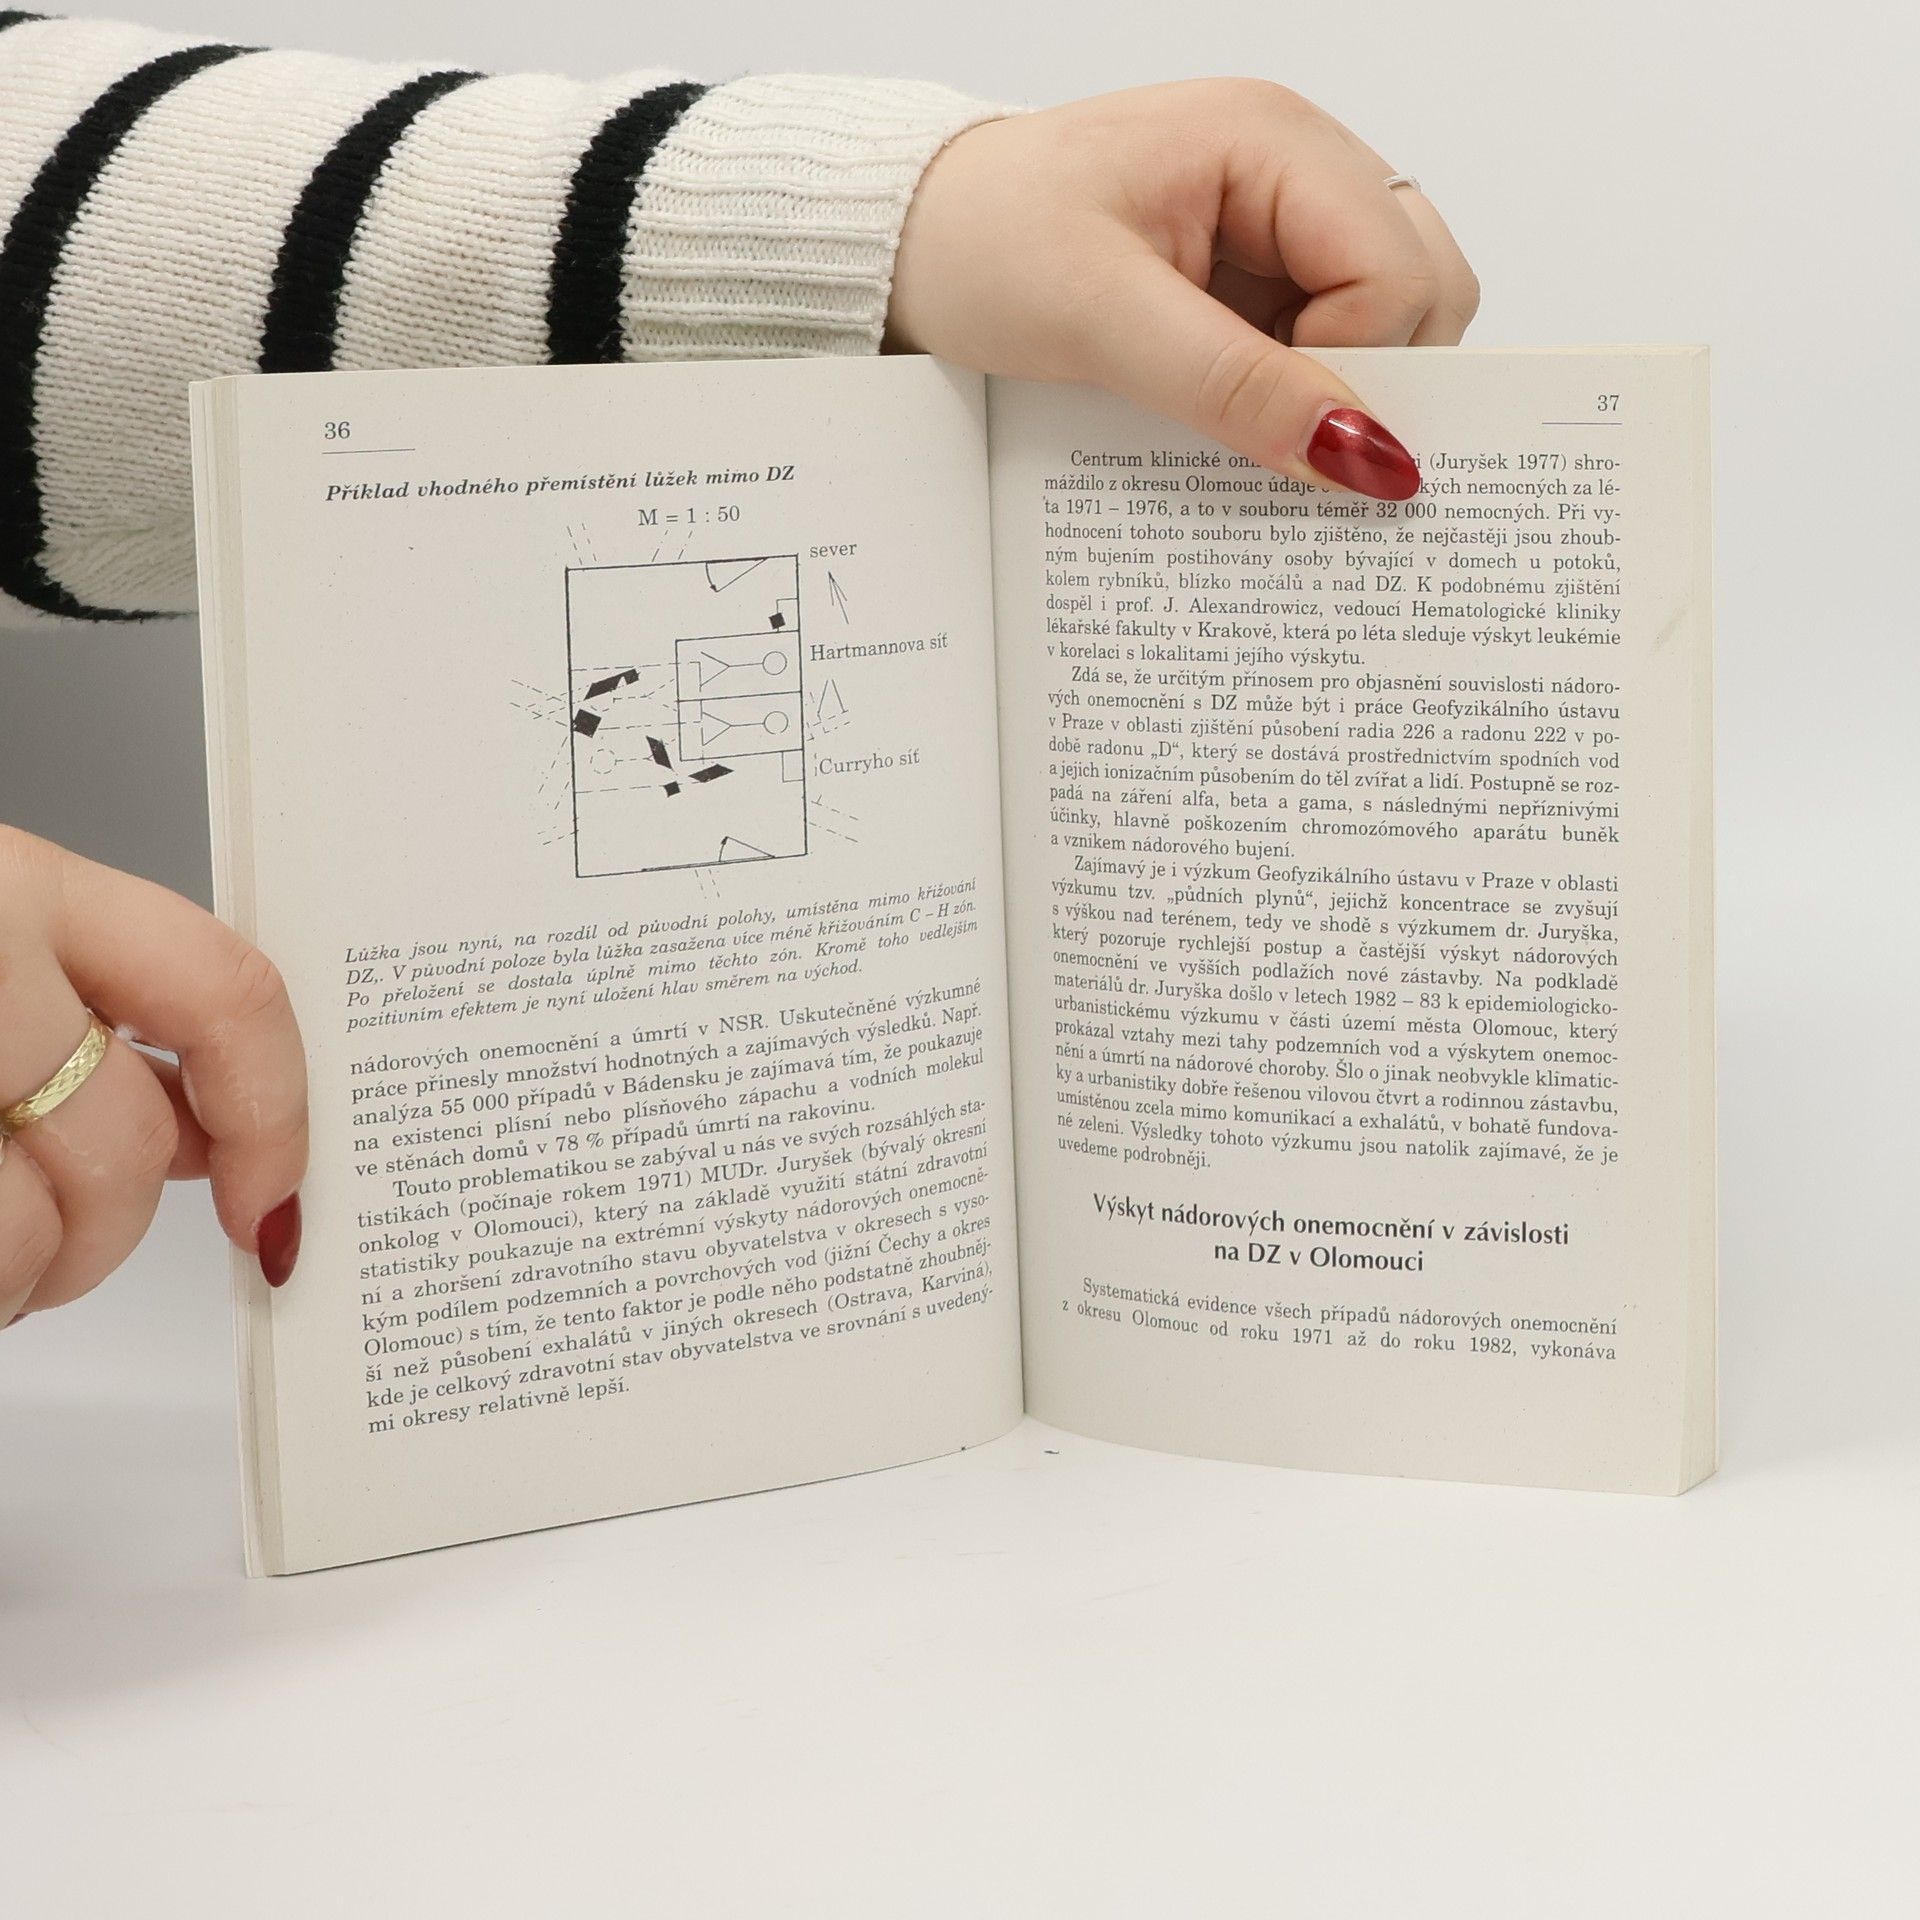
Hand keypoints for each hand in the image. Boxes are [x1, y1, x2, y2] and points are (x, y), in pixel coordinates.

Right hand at [0, 826, 305, 1325]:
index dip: (275, 1118)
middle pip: (129, 1145)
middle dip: (111, 1230)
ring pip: (30, 1224)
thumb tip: (205, 1133)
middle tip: (64, 1253)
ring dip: (20, 1273)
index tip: (275, 1209)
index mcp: (25, 891)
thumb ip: (105, 1021)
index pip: (228, 992)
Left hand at [888, 79, 1478, 498]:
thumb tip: (1363, 457)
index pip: (1402, 268)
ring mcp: (1277, 220)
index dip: (1361, 363)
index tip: (1284, 424)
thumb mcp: (1102, 322)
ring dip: (1329, 390)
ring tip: (1229, 410)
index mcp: (1272, 138)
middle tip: (1269, 426)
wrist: (907, 240)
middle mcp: (1295, 167)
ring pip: (1383, 321)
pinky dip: (1290, 392)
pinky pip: (1318, 340)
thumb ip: (1234, 387)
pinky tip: (1224, 409)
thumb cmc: (980, 242)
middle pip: (1423, 287)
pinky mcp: (1249, 272)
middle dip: (1371, 376)